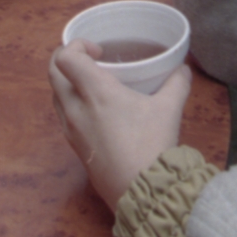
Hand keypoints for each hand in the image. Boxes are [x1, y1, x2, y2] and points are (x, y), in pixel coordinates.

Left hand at [49, 40, 191, 211]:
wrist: (142, 190)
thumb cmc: (152, 144)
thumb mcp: (169, 109)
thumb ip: (177, 84)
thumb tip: (184, 69)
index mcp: (95, 92)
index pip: (65, 58)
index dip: (76, 45)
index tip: (99, 51)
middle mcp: (75, 108)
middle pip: (52, 73)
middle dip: (66, 59)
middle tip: (89, 60)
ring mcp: (71, 130)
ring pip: (55, 95)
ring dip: (67, 82)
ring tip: (92, 84)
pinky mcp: (74, 148)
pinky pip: (63, 116)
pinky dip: (71, 104)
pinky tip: (96, 112)